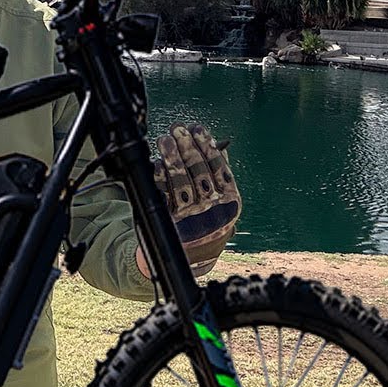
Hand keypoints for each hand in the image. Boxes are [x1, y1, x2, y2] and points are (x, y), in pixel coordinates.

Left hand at [138, 123, 241, 277]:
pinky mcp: (171, 222)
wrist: (195, 257)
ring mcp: (192, 218)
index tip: (198, 129)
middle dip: (187, 148)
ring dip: (172, 158)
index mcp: (231, 203)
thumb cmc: (209, 221)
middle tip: (178, 129)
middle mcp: (214, 212)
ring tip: (165, 139)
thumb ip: (220, 176)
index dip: (208, 147)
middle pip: (199, 173)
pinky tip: (156, 163)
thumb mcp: (223, 202)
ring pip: (181, 183)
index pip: (219, 169)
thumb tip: (219, 145)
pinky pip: (164, 196)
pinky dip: (160, 178)